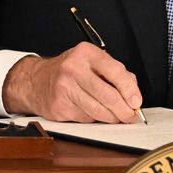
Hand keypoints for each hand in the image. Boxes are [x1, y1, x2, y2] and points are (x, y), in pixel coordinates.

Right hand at [1, 43, 142, 121]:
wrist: (36, 81)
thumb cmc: (70, 71)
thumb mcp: (91, 62)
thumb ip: (115, 74)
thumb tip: (133, 95)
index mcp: (85, 53)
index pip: (114, 71)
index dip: (129, 89)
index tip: (136, 102)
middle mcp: (73, 69)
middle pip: (107, 95)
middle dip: (124, 110)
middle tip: (131, 116)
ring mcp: (64, 88)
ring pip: (97, 111)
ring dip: (112, 118)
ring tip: (118, 118)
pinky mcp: (59, 107)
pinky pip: (86, 118)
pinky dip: (96, 120)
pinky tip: (97, 115)